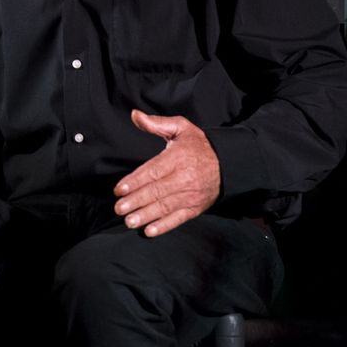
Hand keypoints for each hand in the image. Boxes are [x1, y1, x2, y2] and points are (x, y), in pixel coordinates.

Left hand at [112, 110, 220, 236]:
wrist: (227, 164)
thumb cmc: (198, 145)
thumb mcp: (181, 128)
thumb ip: (156, 123)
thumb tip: (135, 115)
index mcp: (179, 157)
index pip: (153, 171)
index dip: (135, 181)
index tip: (119, 189)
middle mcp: (185, 177)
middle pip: (157, 191)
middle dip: (136, 201)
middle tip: (119, 208)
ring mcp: (191, 195)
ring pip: (165, 206)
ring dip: (146, 215)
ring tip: (129, 221)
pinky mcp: (195, 208)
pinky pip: (178, 219)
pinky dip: (164, 226)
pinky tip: (149, 231)